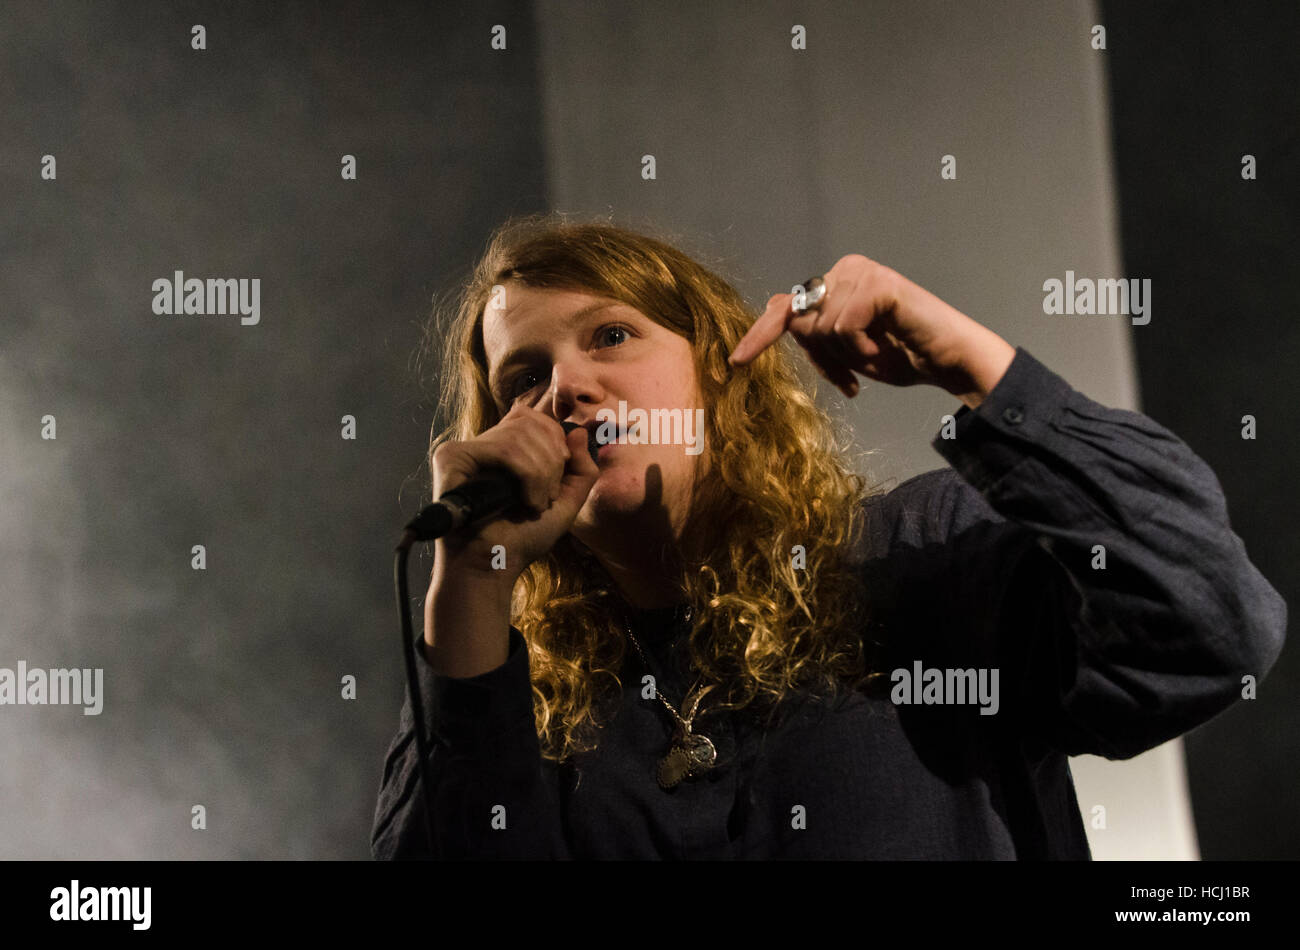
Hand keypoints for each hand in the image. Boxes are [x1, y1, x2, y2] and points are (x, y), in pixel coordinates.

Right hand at [429, 403, 599, 586]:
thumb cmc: (522, 539)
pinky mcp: (451, 457)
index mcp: (503, 448)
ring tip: (534, 505)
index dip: (556, 442)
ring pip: (520, 436)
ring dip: (541, 475)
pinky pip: (504, 450)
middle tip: (545, 499)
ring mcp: (465, 449)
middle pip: (532, 424)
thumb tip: (578, 431)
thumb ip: (580, 469)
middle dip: (552, 463)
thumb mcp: (565, 503)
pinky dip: (526, 476)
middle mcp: (482, 444)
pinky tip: (522, 502)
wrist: (493, 566)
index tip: (557, 480)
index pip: (535, 419)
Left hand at [727, 254, 1013, 405]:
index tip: (735, 363)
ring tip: (877, 355)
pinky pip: (843, 327)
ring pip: (821, 329)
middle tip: (852, 377)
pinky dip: (862, 350)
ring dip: (848, 356)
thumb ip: (813, 336)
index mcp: (834, 283)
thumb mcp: (845, 351)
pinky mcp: (877, 283)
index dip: (759, 337)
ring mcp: (860, 272)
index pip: (784, 308)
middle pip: (799, 325)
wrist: (948, 361)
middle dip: (823, 358)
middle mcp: (844, 269)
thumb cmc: (901, 356)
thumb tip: (776, 321)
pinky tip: (885, 348)